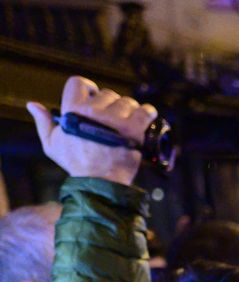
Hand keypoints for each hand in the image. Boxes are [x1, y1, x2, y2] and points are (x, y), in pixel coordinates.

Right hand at [27, 77, 153, 184]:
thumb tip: (32, 104)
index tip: (93, 100)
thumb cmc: (76, 163)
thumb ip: (44, 123)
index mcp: (72, 110)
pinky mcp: (134, 130)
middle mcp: (93, 111)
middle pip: (108, 94)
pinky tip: (144, 119)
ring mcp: (115, 120)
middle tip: (112, 121)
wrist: (99, 183)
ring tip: (126, 124)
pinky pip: (145, 111)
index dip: (88, 89)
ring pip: (127, 102)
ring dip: (129, 110)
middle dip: (111, 105)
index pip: (79, 82)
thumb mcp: (52, 145)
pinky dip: (147, 113)